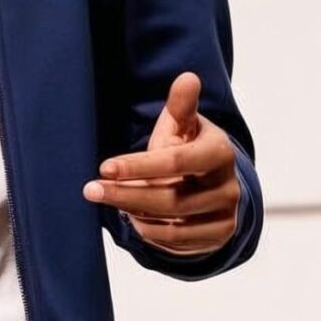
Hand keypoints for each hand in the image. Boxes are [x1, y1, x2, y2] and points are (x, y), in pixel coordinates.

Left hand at [82, 71, 240, 255]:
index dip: (138, 166)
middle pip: (170, 199)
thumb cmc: (189, 146)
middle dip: (125, 194)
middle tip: (91, 190)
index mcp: (220, 153)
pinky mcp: (218, 238)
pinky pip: (177, 243)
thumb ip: (182, 105)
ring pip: (171, 225)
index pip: (175, 162)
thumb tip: (187, 77)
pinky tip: (132, 217)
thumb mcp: (185, 124)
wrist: (214, 181)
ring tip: (111, 199)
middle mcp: (228, 188)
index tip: (104, 166)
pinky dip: (150, 231)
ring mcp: (225, 217)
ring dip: (134, 213)